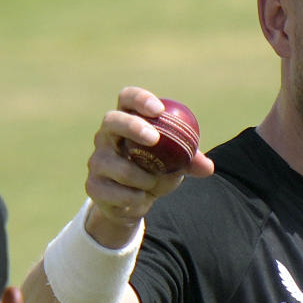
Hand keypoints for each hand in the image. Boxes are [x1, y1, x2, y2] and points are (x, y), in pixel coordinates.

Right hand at [85, 86, 213, 245]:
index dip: (140, 99)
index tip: (159, 109)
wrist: (134, 203)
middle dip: (133, 127)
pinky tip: (140, 199)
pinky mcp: (93, 185)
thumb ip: (191, 161)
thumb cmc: (156, 172)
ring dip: (143, 178)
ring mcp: (97, 160)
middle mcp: (106, 137)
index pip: (127, 99)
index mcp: (127, 122)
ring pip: (118, 166)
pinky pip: (116, 192)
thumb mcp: (175, 164)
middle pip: (112, 121)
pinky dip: (135, 197)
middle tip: (155, 138)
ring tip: (152, 184)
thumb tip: (208, 167)